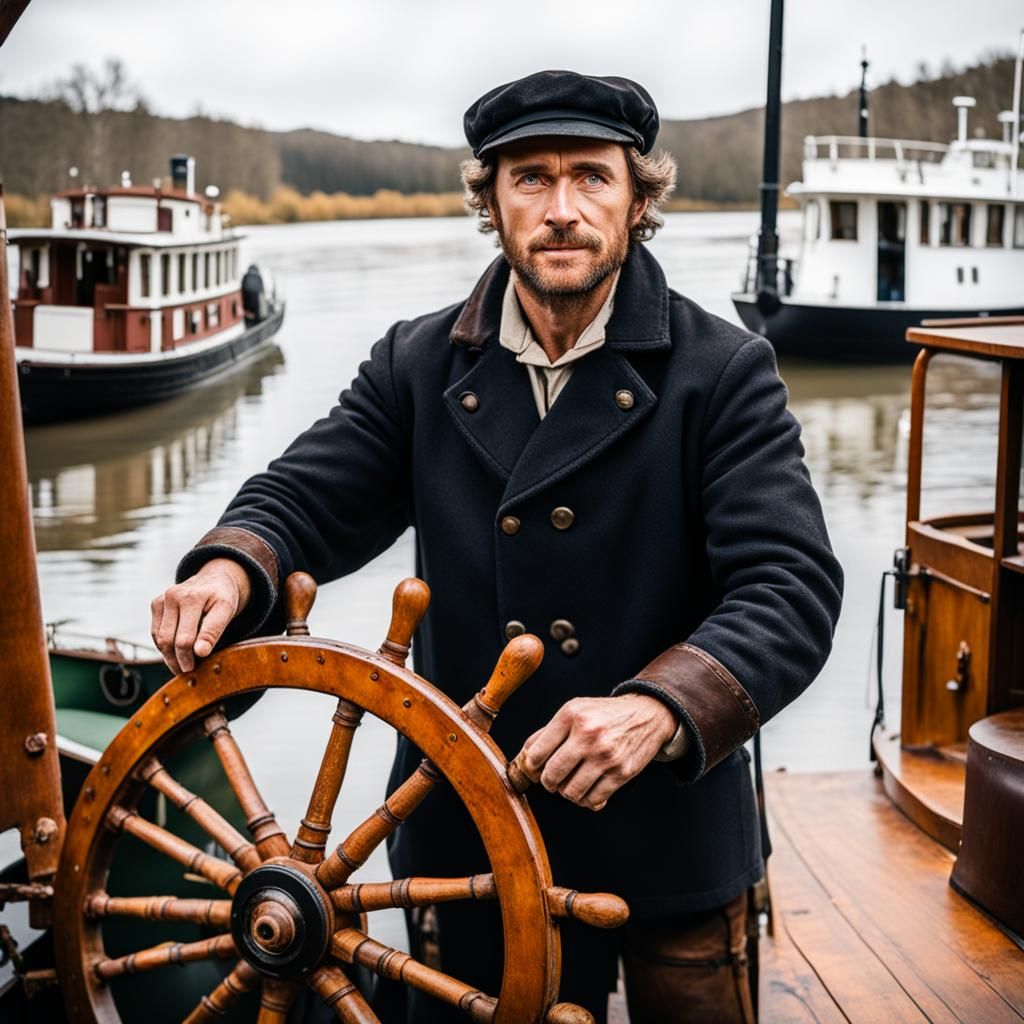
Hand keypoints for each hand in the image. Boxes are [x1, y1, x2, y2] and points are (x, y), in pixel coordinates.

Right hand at [150, 558, 251, 674]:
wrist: (216, 578)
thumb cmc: (223, 597)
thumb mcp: (226, 611)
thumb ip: (213, 631)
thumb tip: (200, 653)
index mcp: (192, 598)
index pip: (185, 639)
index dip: (188, 658)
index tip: (194, 669)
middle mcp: (173, 596)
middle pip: (168, 641)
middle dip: (177, 660)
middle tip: (187, 671)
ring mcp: (162, 599)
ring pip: (159, 639)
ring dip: (169, 656)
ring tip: (183, 664)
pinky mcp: (156, 603)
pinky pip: (155, 633)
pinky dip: (164, 646)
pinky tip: (176, 652)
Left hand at [517, 694, 677, 810]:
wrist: (647, 715)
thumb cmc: (606, 714)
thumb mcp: (576, 709)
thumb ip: (549, 731)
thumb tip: (525, 754)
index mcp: (572, 715)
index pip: (537, 752)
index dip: (532, 765)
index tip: (536, 767)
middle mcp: (588, 734)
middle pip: (551, 775)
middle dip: (549, 782)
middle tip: (553, 779)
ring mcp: (605, 755)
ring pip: (570, 792)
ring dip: (568, 792)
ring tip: (573, 782)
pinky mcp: (621, 772)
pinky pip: (593, 800)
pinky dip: (586, 799)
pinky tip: (589, 788)